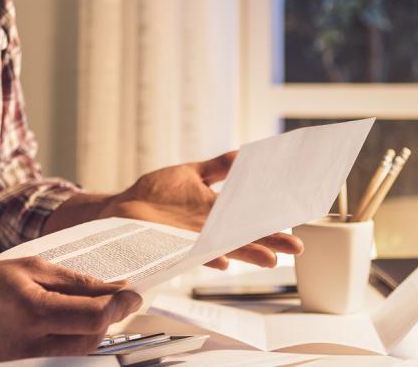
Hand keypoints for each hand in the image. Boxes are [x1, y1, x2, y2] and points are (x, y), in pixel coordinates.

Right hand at [0, 257, 141, 364]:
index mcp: (35, 309)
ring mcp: (28, 353)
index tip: (134, 292)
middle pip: (93, 336)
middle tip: (122, 297)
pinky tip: (71, 315)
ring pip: (79, 346)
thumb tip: (105, 287)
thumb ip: (69, 280)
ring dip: (96, 326)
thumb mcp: (24, 268)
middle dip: (113, 317)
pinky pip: (60, 349)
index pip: (95, 313)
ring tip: (98, 303)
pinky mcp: (22, 359)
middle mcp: (35, 338)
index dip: (121, 303)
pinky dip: (74, 332)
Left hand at [102, 152, 303, 269]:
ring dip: (247, 253)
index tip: (292, 218)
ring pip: (226, 247)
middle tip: (296, 248)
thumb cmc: (153, 193)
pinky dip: (207, 257)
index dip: (271, 220)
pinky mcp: (173, 245)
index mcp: (214, 210)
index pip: (248, 216)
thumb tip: (242, 154)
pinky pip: (193, 253)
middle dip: (270, 241)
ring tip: (269, 260)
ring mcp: (192, 238)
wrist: (121, 208)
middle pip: (244, 235)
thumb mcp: (190, 174)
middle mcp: (208, 228)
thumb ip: (216, 167)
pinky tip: (223, 263)